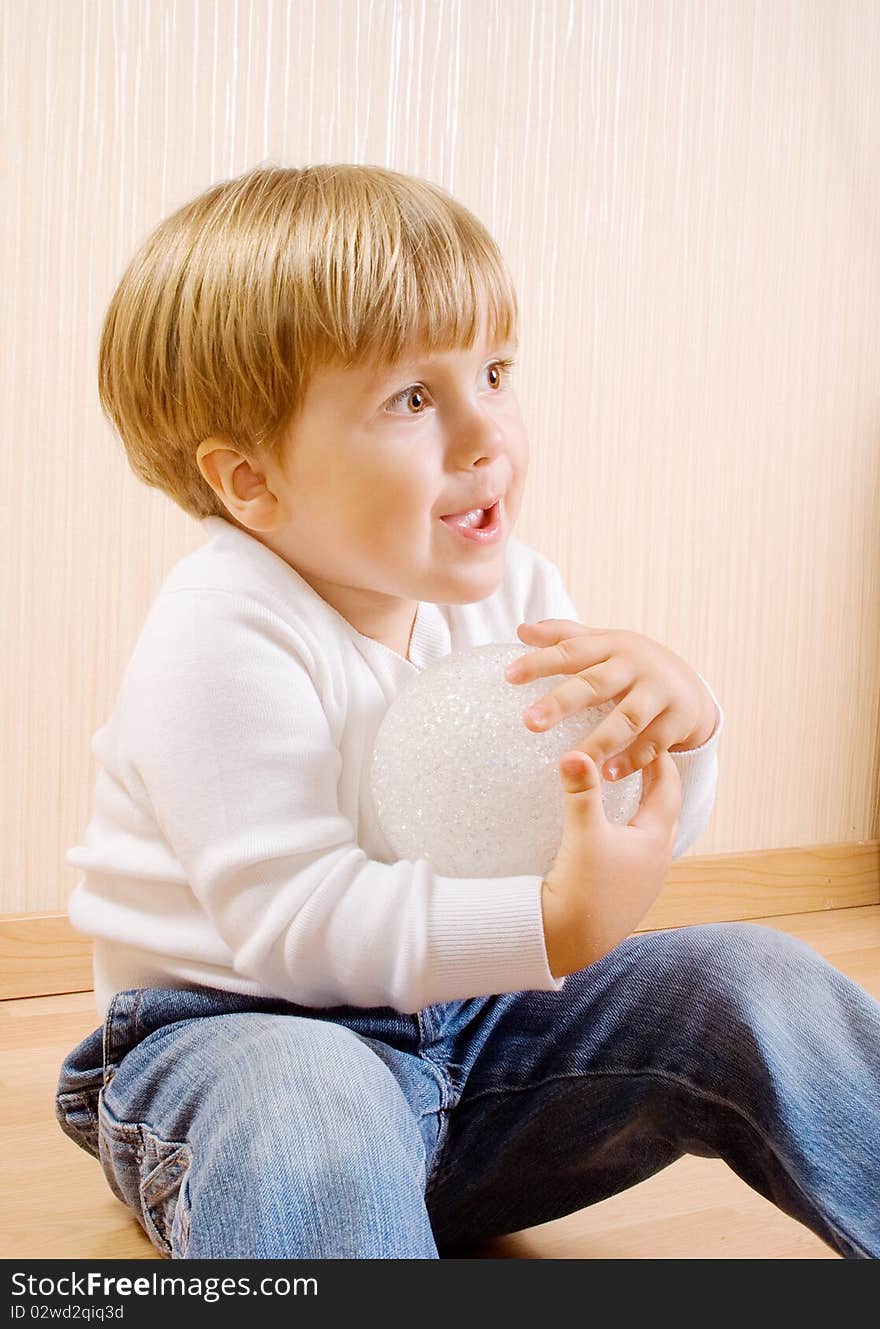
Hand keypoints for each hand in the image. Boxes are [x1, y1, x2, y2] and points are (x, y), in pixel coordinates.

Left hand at [504, 618, 716, 781]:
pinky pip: (654, 743)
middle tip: (529, 722)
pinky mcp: (678, 720)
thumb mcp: (602, 644)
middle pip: (595, 684)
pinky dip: (633, 759)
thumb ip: (563, 636)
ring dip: (600, 740)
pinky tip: (608, 775)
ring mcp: (659, 692)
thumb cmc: (630, 666)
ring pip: (627, 717)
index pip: (571, 650)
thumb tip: (521, 631)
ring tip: (571, 761)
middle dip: (561, 702)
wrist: (690, 685)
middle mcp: (635, 666)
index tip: (509, 676)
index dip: (540, 662)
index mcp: (611, 646)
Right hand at [542, 749, 681, 976]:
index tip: (650, 737)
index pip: (668, 789)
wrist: (567, 943)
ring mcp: (644, 882)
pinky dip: (632, 834)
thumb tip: (575, 753)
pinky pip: (638, 855)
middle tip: (643, 757)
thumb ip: (581, 792)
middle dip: (657, 783)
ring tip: (629, 791)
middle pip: (666, 812)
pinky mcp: (627, 896)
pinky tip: (614, 835)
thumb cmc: (581, 889)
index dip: (661, 761)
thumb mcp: (582, 834)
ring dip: (644, 810)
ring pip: (653, 835)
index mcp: (654, 841)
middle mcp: (657, 861)